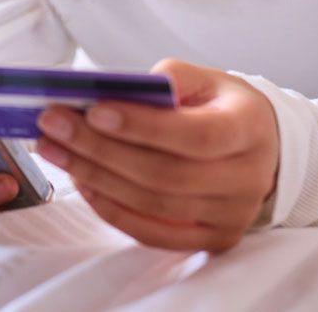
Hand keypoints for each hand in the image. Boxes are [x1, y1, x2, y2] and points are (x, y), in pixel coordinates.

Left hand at [35, 58, 278, 251]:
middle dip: (101, 150)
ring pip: (153, 206)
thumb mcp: (208, 79)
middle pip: (165, 174)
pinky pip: (153, 232)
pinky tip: (83, 181)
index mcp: (249, 128)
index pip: (195, 135)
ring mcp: (230, 215)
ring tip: (57, 149)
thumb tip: (124, 91)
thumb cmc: (225, 108)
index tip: (94, 111)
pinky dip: (112, 209)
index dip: (143, 127)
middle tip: (54, 125)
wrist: (263, 148)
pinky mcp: (212, 239)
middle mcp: (247, 178)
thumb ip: (172, 78)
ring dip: (96, 177)